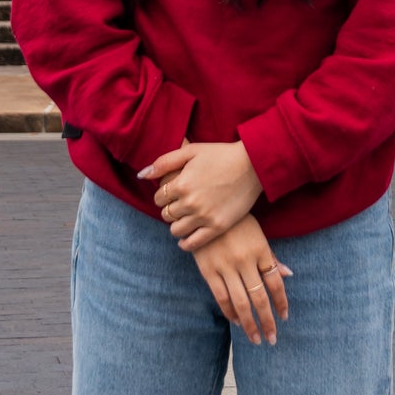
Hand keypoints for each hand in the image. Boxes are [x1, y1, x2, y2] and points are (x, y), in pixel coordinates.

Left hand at [141, 141, 263, 251]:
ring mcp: (204, 217)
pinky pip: (193, 243)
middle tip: (179, 204)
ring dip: (176, 224)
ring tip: (184, 218)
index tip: (172, 192)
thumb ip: (164, 162)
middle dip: (169, 209)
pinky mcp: (217, 227)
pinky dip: (185, 243)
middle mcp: (190, 202)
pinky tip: (186, 238)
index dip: (163, 195)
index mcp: (182, 183)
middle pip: (166, 215)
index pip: (158, 198)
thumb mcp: (191, 151)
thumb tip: (142, 175)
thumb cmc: (221, 154)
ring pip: (176, 230)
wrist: (253, 165)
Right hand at [191, 213, 289, 344]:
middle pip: (260, 298)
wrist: (206, 208)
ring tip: (255, 338)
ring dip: (249, 324)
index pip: (275, 283)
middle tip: (272, 339)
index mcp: (260, 250)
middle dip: (267, 322)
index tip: (284, 317)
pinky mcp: (208, 270)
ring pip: (240, 303)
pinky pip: (221, 297)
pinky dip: (230, 312)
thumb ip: (271, 257)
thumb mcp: (258, 234)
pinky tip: (237, 322)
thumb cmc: (237, 222)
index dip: (281, 303)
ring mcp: (225, 266)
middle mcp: (245, 260)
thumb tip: (288, 275)